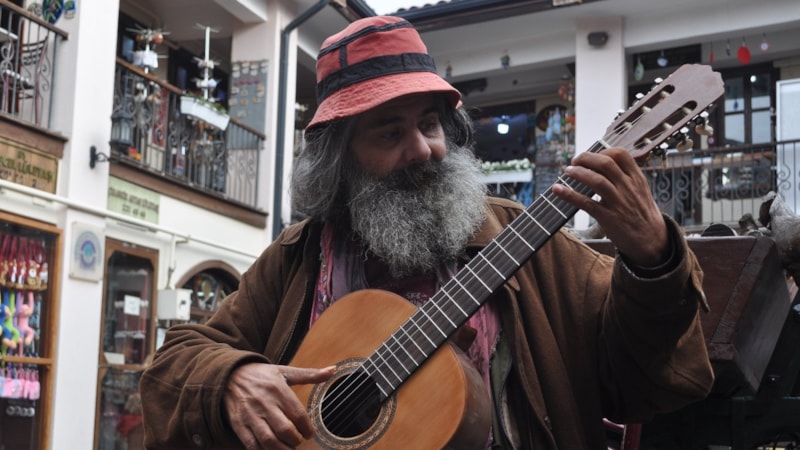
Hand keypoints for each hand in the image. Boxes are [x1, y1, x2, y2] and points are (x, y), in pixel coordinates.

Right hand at [224, 363, 334, 448]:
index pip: (298, 414)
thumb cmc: (262, 376)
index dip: (307, 428)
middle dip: (295, 440)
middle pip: (284, 429)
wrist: (229, 376)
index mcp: (278, 389)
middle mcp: (264, 402)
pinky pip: (252, 445)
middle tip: (298, 440)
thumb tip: (332, 370)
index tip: (309, 433)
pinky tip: (271, 449)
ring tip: (288, 447)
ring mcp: (250, 415)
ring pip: (268, 440)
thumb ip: (309, 374)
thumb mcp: (285, 371)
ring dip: (282, 449)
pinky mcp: (239, 425)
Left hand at [551, 147, 668, 266]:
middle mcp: (628, 188)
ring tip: (567, 172)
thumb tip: (604, 166)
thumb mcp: (641, 191)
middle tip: (574, 160)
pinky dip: (569, 195)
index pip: (621, 155)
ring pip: (596, 180)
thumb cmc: (643, 215)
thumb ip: (626, 178)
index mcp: (637, 179)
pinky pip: (586, 203)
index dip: (603, 151)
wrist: (653, 241)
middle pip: (605, 163)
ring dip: (578, 173)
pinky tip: (557, 190)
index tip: (591, 156)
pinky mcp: (608, 218)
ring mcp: (618, 202)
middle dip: (586, 158)